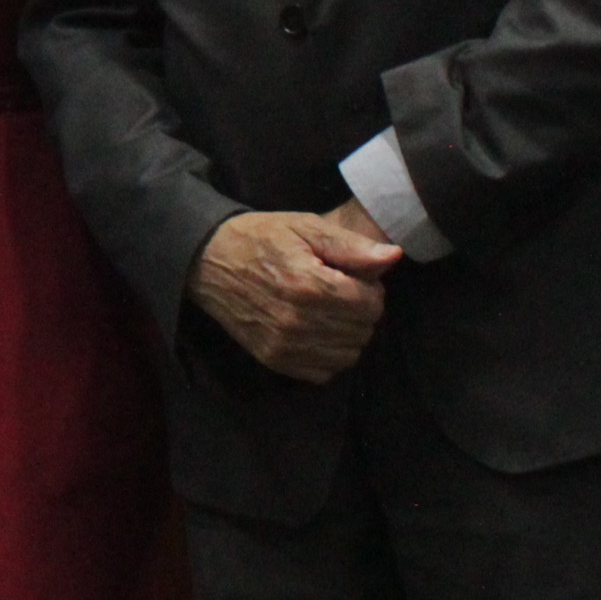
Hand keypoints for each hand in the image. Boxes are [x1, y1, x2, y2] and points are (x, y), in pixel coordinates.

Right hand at [190, 206, 403, 382]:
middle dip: (360, 310)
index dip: (369, 287)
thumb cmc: (260, 238)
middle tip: (338, 291)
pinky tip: (316, 331)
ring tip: (327, 311)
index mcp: (308, 284)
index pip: (371, 304)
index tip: (351, 276)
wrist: (206, 260)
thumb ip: (351, 245)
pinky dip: (328, 354)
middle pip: (363, 330)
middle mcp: (297, 320)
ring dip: (347, 334)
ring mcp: (283, 344)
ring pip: (348, 354)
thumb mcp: (305, 227)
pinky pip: (324, 372)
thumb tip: (393, 257)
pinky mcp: (273, 359)